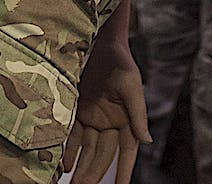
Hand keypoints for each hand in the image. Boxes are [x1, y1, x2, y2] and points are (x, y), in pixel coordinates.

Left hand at [61, 43, 148, 183]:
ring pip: (86, 150)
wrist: (98, 40)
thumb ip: (138, 114)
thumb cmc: (119, 60)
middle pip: (103, 155)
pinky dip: (68, 150)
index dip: (124, 171)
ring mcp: (92, 118)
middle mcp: (110, 123)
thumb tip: (147, 141)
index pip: (126, 152)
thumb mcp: (131, 85)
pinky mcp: (77, 110)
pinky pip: (71, 135)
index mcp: (127, 120)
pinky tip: (64, 165)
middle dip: (95, 174)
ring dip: (81, 168)